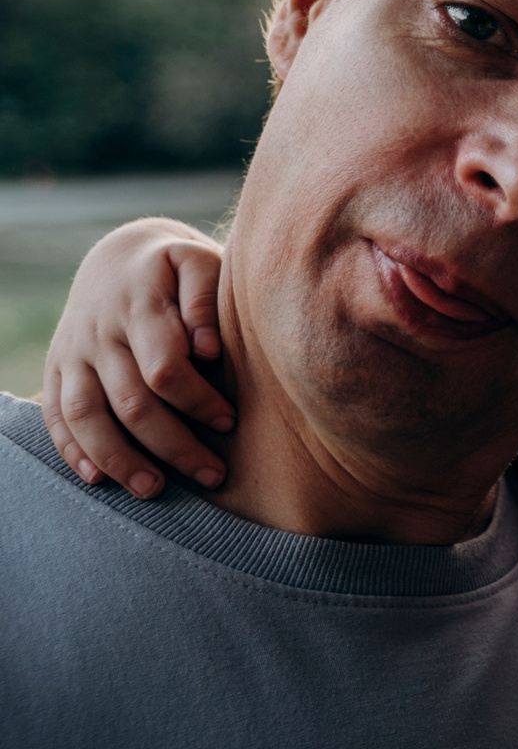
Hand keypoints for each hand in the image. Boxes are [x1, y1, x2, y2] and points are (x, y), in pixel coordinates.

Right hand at [41, 219, 233, 496]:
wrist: (119, 258)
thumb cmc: (177, 269)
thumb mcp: (198, 262)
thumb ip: (205, 299)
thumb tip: (207, 349)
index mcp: (139, 305)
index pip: (164, 367)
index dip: (197, 401)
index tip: (230, 422)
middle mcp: (99, 333)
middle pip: (131, 402)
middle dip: (173, 444)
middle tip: (213, 475)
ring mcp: (73, 353)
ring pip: (87, 416)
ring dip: (120, 459)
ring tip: (154, 490)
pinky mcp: (57, 368)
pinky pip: (56, 416)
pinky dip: (73, 450)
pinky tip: (98, 478)